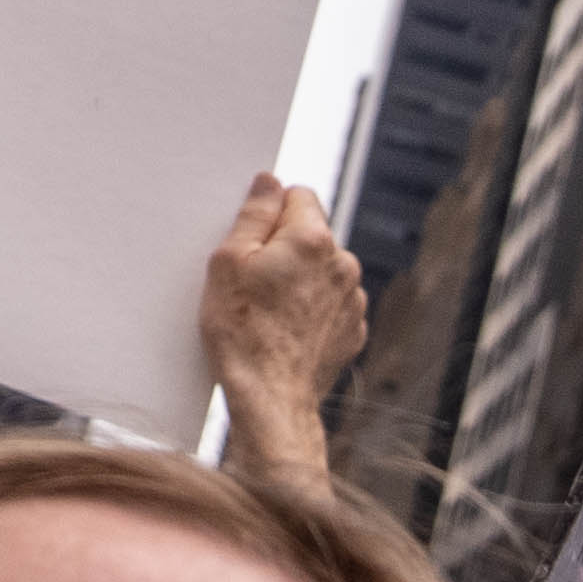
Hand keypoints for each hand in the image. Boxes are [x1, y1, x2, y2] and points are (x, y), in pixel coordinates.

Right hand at [202, 179, 365, 482]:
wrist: (270, 399)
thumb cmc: (242, 331)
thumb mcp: (228, 262)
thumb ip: (254, 214)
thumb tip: (270, 182)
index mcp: (313, 239)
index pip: (298, 195)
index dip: (269, 214)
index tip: (251, 242)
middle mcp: (344, 264)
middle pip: (311, 234)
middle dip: (284, 247)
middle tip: (253, 279)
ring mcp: (354, 300)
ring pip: (322, 270)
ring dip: (300, 279)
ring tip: (268, 309)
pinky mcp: (354, 330)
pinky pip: (331, 303)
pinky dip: (312, 309)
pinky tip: (286, 329)